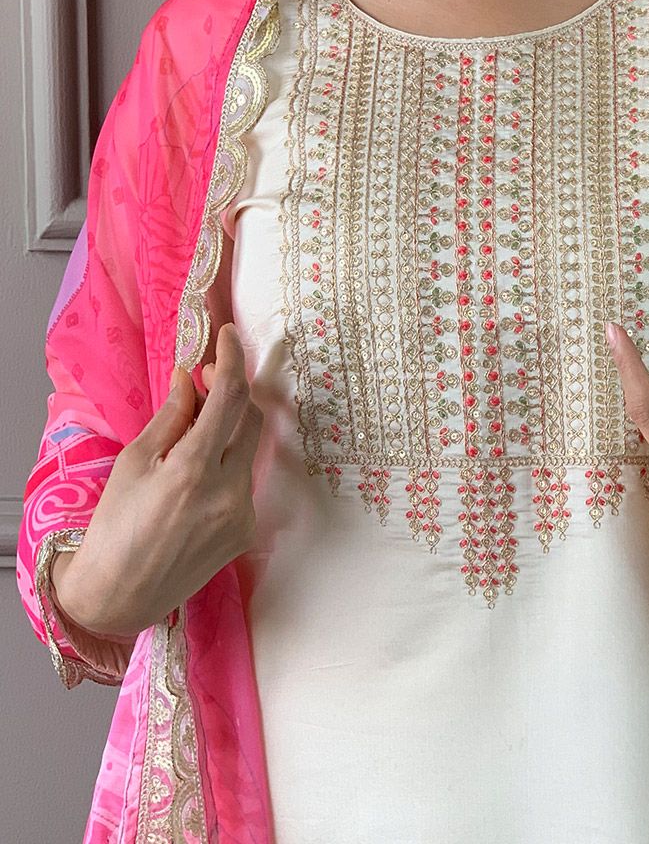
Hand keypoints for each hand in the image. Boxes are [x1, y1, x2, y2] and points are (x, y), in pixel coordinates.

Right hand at [50, 324, 263, 639]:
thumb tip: (190, 378)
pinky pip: (246, 480)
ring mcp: (243, 513)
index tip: (227, 335)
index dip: (232, 358)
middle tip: (204, 381)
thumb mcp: (135, 462)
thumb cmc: (116, 525)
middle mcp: (228, 491)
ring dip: (230, 428)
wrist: (120, 595)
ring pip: (250, 448)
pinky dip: (228, 464)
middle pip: (251, 417)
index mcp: (194, 469)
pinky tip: (198, 475)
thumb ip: (171, 416)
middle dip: (232, 390)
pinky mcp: (246, 531)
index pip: (230, 396)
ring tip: (195, 430)